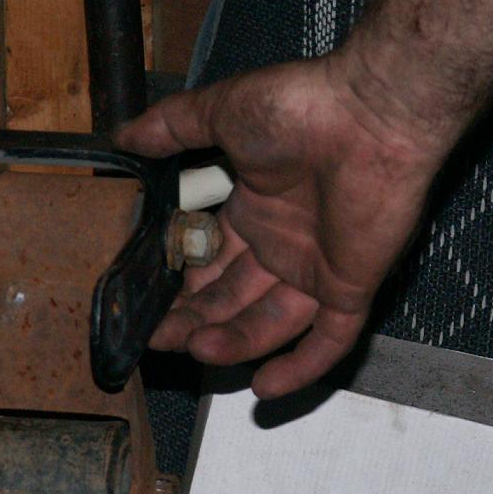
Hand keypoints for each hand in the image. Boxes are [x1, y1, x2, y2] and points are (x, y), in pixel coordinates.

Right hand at [115, 56, 445, 397]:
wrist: (370, 113)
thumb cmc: (300, 106)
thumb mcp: (220, 111)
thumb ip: (170, 128)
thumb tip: (121, 136)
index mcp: (254, 208)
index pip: (208, 263)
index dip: (178, 287)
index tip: (146, 306)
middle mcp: (283, 244)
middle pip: (232, 300)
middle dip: (194, 321)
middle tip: (159, 337)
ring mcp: (318, 268)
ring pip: (270, 324)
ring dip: (233, 342)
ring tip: (196, 350)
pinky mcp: (351, 286)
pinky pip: (329, 341)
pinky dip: (300, 367)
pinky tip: (264, 387)